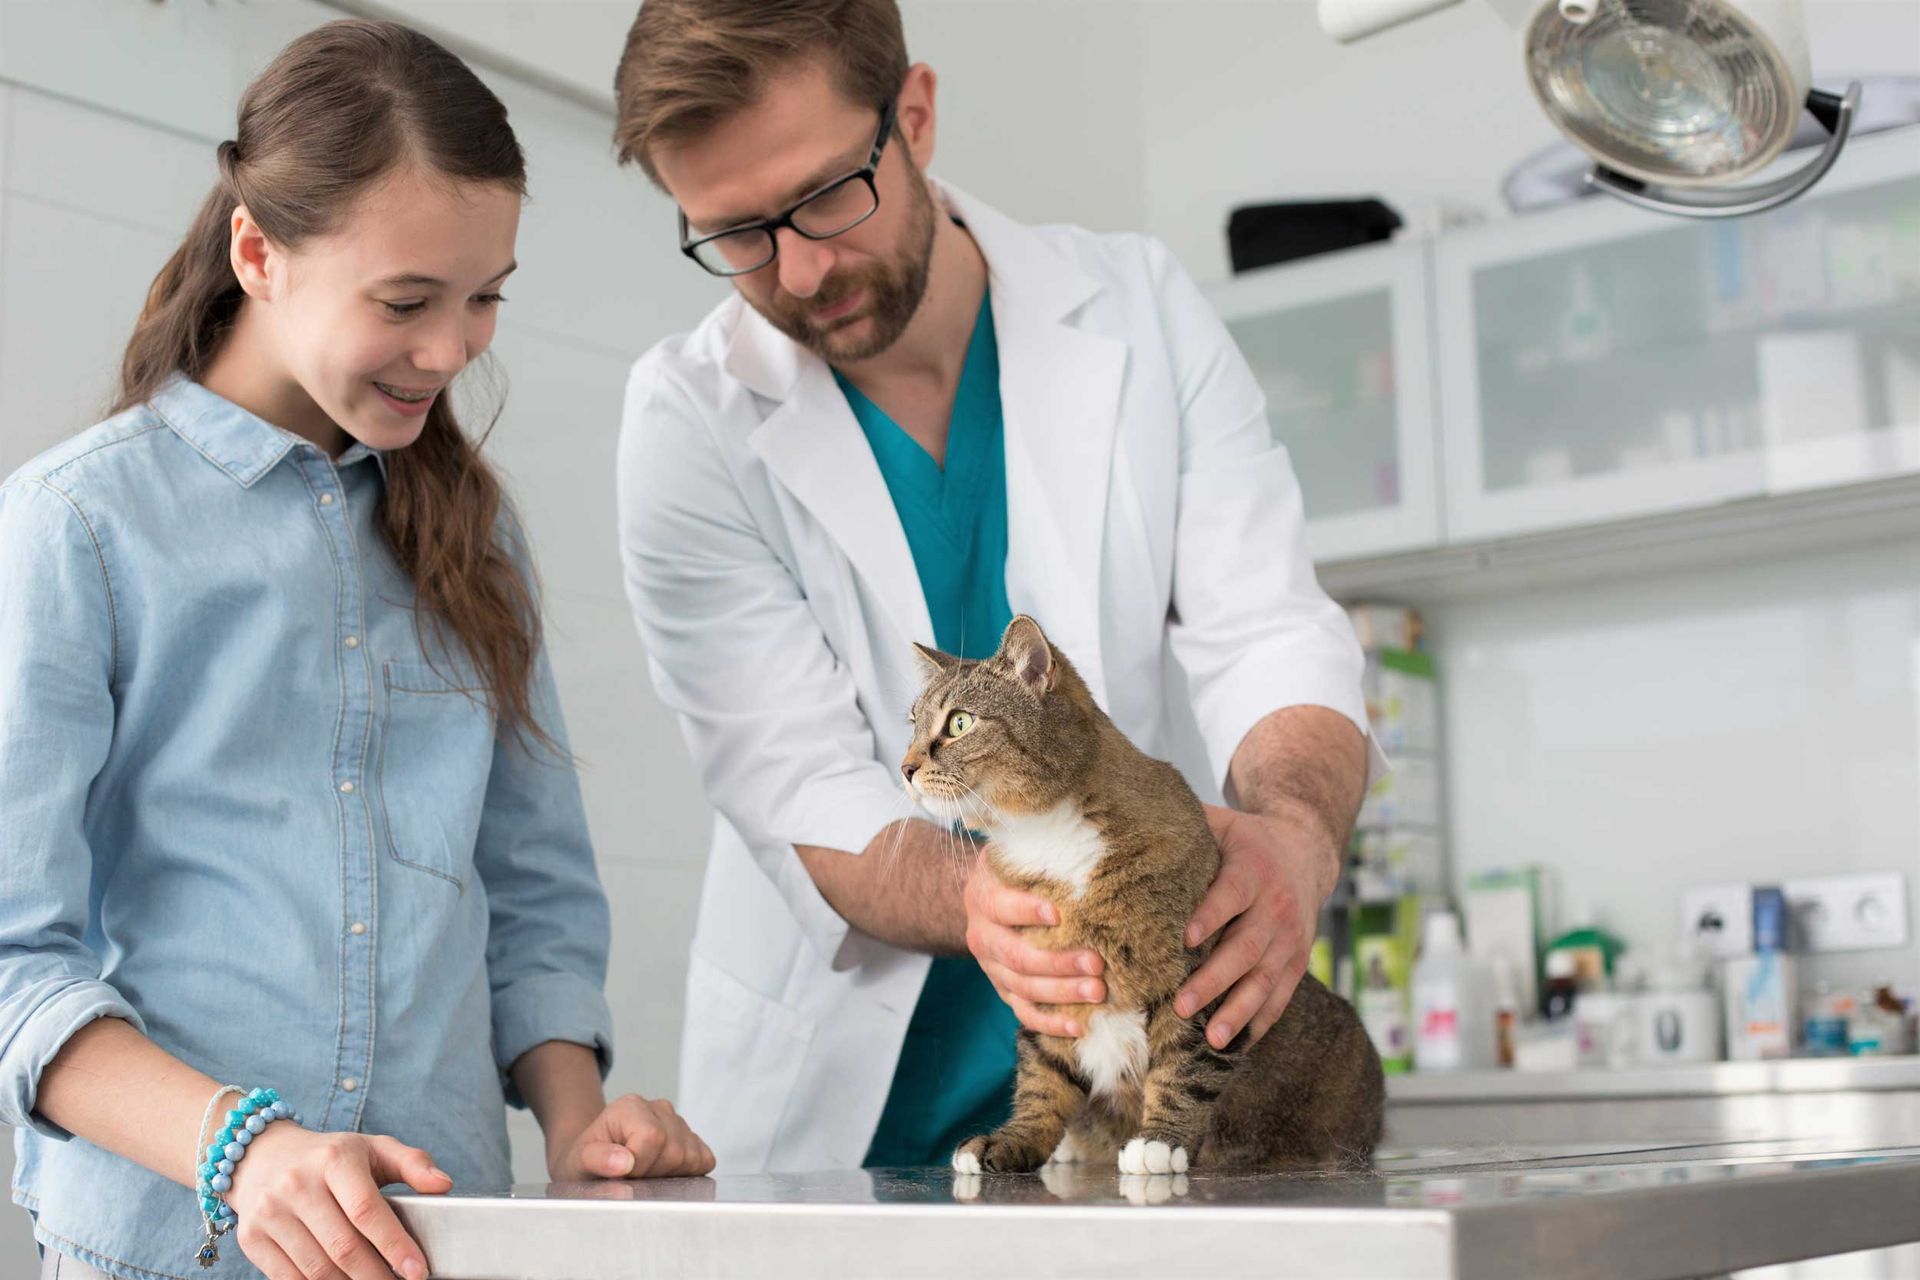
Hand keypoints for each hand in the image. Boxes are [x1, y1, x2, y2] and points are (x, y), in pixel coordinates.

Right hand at [224, 1123, 449, 1279]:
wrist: (262, 1156)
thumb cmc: (330, 1156)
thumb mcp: (373, 1148)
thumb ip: (413, 1164)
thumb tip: (443, 1184)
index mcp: (334, 1159)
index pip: (366, 1210)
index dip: (394, 1245)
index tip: (417, 1270)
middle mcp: (298, 1184)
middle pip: (343, 1247)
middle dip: (377, 1276)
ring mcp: (270, 1212)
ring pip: (317, 1268)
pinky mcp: (252, 1237)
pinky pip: (289, 1278)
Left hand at [547, 1093, 714, 1180]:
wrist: (593, 1158)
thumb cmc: (586, 1160)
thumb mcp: (578, 1162)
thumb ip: (598, 1159)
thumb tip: (625, 1162)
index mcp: (630, 1107)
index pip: (653, 1138)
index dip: (640, 1165)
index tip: (623, 1173)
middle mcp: (658, 1108)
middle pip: (675, 1149)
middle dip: (654, 1173)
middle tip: (633, 1176)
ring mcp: (677, 1121)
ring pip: (691, 1156)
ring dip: (670, 1175)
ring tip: (646, 1173)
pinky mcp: (691, 1137)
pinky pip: (704, 1160)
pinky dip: (688, 1172)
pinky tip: (664, 1173)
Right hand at [963, 850, 1105, 1037]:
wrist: (986, 896)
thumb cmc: (1017, 870)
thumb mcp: (1018, 852)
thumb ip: (1041, 853)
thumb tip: (1088, 848)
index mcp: (983, 897)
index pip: (1001, 906)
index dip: (1027, 911)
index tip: (1059, 913)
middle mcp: (982, 936)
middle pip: (1017, 956)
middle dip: (1057, 962)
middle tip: (1096, 963)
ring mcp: (992, 968)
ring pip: (1023, 988)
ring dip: (1062, 993)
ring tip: (1098, 991)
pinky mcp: (1004, 990)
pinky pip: (1024, 1013)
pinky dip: (1050, 1023)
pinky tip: (1080, 1025)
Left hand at [1175, 803, 1339, 1050]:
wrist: (1306, 850)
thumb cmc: (1246, 839)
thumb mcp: (1221, 822)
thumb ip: (1183, 824)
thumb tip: (1124, 814)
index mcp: (1253, 870)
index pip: (1231, 895)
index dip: (1210, 916)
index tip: (1185, 939)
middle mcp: (1276, 907)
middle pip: (1246, 948)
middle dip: (1214, 980)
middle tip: (1180, 1005)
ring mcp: (1291, 940)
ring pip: (1265, 980)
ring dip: (1239, 1011)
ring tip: (1212, 1039)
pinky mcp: (1297, 962)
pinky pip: (1280, 997)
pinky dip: (1260, 1022)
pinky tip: (1236, 1046)